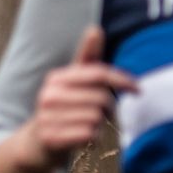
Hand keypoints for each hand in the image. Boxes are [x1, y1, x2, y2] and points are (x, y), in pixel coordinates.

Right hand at [24, 25, 136, 165]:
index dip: (122, 80)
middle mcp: (48, 96)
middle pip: (101, 98)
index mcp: (56, 78)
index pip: (99, 74)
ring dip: (100, 124)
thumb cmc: (63, 107)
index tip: (137, 89)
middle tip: (100, 114)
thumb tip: (95, 29)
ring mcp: (46, 118)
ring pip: (96, 118)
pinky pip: (88, 134)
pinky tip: (83, 138)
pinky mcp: (50, 138)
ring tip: (88, 125)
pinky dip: (93, 138)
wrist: (35, 143)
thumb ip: (86, 57)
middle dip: (108, 108)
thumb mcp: (72, 81)